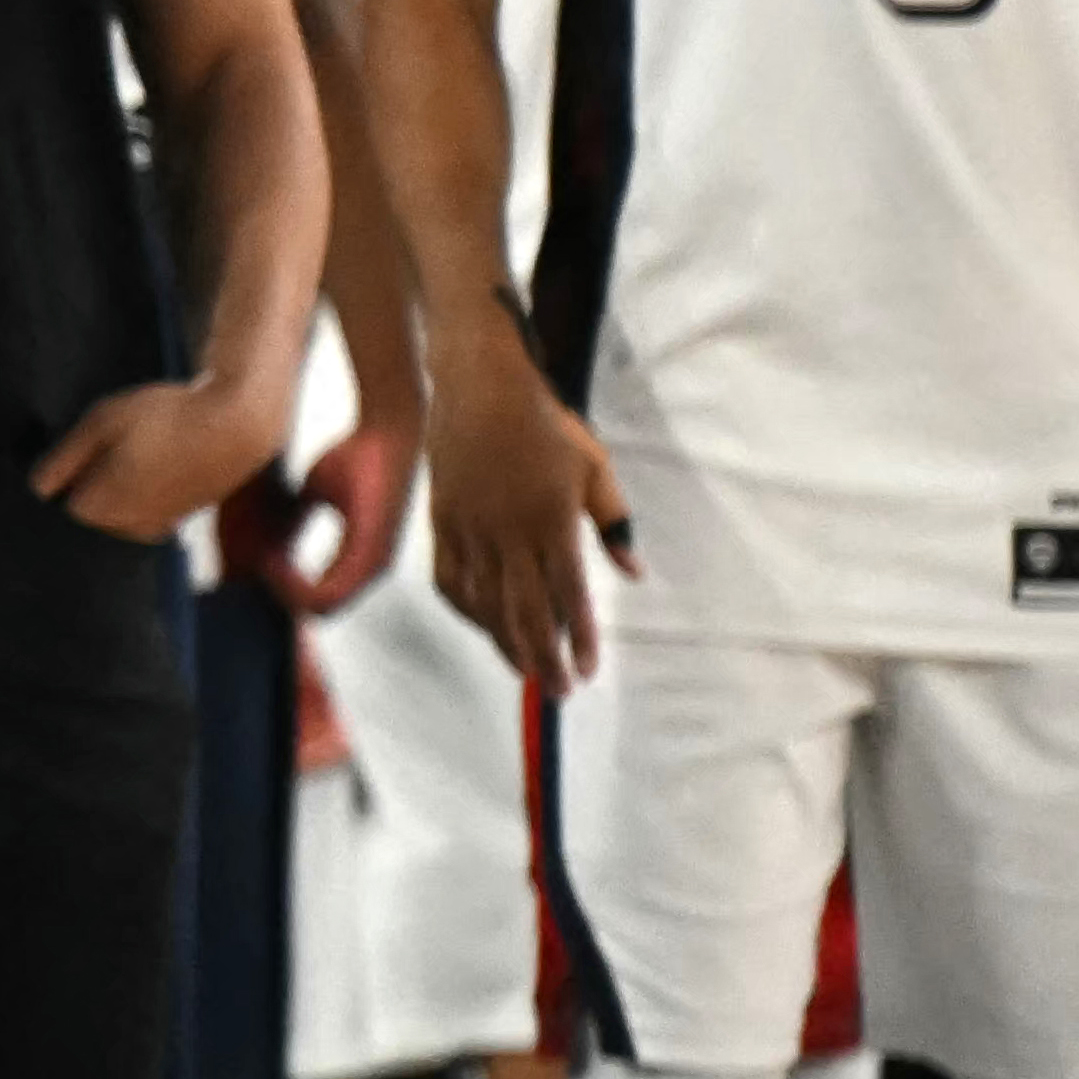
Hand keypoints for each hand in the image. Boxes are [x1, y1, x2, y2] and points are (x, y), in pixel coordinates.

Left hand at [34, 370, 291, 543]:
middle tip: (123, 440)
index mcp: (99, 507)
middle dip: (95, 477)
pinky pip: (144, 505)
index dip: (72, 467)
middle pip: (90, 505)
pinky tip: (163, 456)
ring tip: (146, 446)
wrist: (237, 426)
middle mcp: (125, 528)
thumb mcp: (105, 421)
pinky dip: (147, 485)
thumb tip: (39, 491)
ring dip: (121, 481)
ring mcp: (155, 526)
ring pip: (117, 506)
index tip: (91, 443)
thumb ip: (66, 458)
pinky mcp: (178, 519)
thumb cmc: (166, 416)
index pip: (62, 498)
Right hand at [273, 414, 417, 616]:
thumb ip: (298, 511)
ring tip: (263, 563)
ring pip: (321, 609)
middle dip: (282, 593)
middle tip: (258, 564)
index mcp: (363, 557)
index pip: (321, 596)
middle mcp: (373, 569)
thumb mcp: (316, 488)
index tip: (263, 560)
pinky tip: (274, 560)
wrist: (386, 430)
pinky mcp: (371, 557)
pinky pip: (327, 597)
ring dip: (285, 591)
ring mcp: (376, 566)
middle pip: (319, 610)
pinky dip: (295, 585)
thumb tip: (270, 520)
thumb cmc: (356, 452)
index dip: (287, 586)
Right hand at [420, 353, 630, 698]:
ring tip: (526, 671)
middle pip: (526, 613)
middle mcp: (510, 532)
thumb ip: (615, 522)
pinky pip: (451, 581)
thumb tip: (634, 571)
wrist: (481, 387)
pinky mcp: (443, 523)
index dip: (579, 638)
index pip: (569, 595)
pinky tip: (483, 624)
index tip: (588, 670)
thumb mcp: (595, 467)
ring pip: (486, 604)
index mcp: (552, 519)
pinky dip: (467, 611)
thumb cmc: (547, 424)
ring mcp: (471, 529)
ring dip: (506, 644)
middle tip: (559, 691)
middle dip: (544, 660)